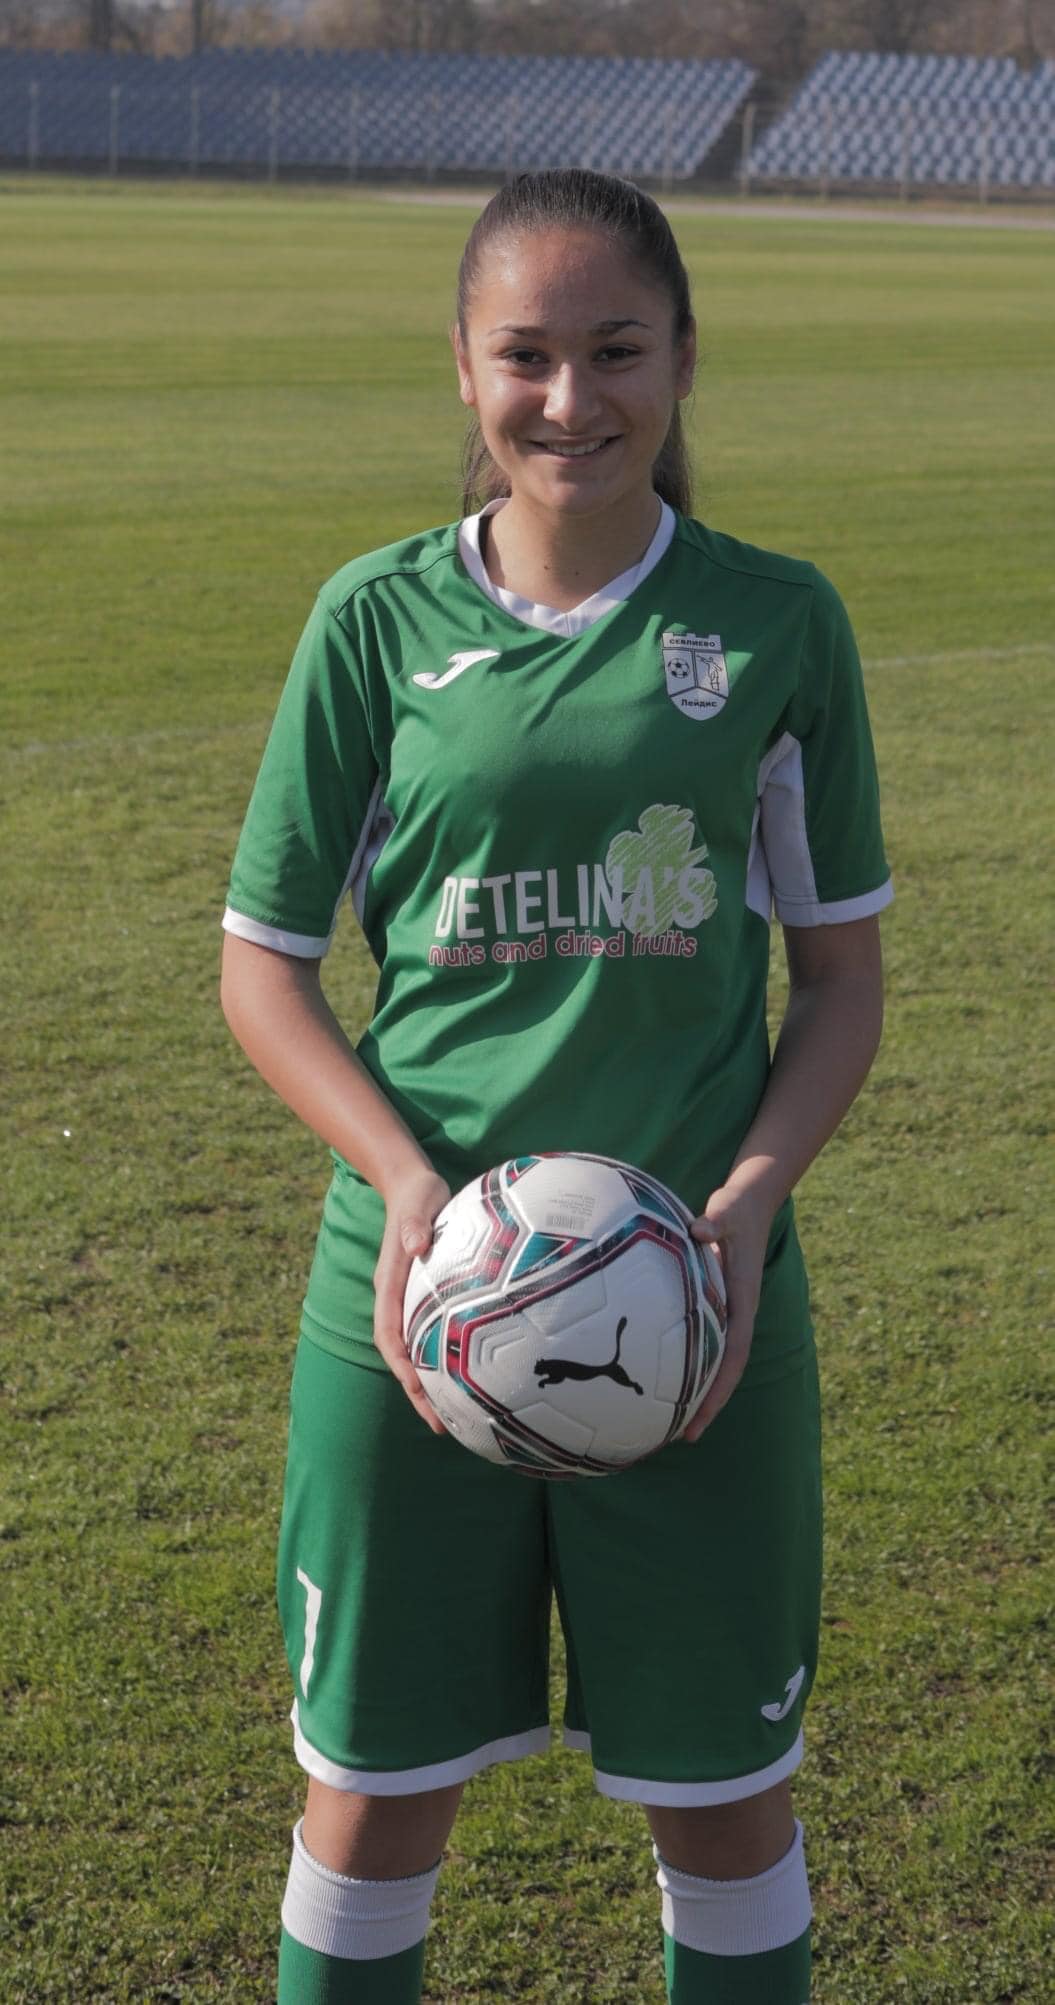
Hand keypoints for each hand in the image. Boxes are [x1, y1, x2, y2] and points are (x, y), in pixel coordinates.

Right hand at [372, 1166, 451, 1434]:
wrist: (412, 1183)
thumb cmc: (418, 1193)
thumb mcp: (420, 1201)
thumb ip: (416, 1222)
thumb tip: (417, 1241)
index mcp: (391, 1282)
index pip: (388, 1332)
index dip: (402, 1363)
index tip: (418, 1388)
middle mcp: (398, 1298)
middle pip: (403, 1355)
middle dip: (419, 1392)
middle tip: (442, 1425)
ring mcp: (412, 1300)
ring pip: (418, 1351)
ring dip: (433, 1385)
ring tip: (459, 1419)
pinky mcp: (429, 1299)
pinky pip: (435, 1336)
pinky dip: (447, 1362)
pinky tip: (475, 1378)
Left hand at [681, 1174, 775, 1441]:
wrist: (751, 1201)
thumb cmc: (736, 1208)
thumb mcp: (727, 1211)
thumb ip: (715, 1222)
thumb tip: (701, 1229)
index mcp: (743, 1301)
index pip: (734, 1356)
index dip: (719, 1388)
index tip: (700, 1416)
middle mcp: (737, 1313)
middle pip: (725, 1370)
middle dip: (707, 1403)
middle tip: (681, 1436)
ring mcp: (727, 1311)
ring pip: (714, 1359)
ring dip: (697, 1389)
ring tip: (667, 1418)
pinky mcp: (715, 1303)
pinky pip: (702, 1340)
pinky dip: (687, 1361)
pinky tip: (661, 1372)